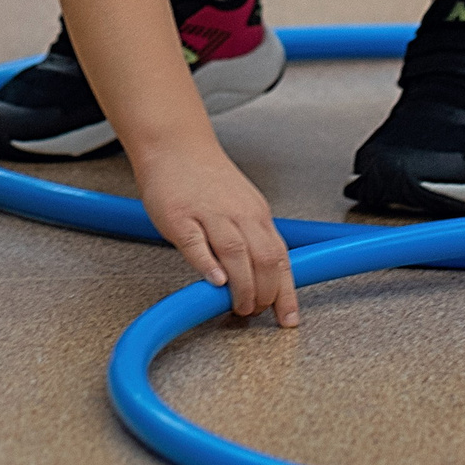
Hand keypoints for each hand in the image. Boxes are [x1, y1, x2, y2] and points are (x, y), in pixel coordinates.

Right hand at [138, 141, 299, 325]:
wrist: (176, 146)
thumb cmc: (207, 179)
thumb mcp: (242, 206)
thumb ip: (253, 239)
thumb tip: (265, 278)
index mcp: (257, 215)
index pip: (281, 257)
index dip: (286, 291)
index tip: (288, 318)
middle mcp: (239, 214)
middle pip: (264, 257)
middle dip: (264, 293)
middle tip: (254, 313)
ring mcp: (209, 214)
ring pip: (236, 253)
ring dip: (242, 286)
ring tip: (239, 308)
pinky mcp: (180, 216)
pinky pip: (197, 243)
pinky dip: (208, 264)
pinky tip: (215, 281)